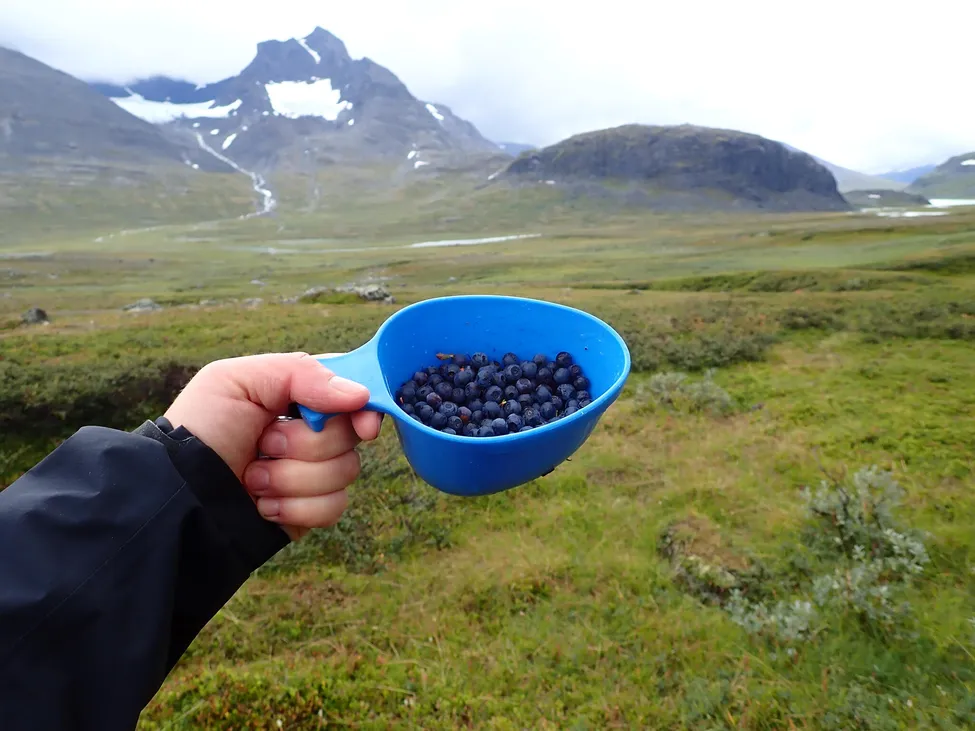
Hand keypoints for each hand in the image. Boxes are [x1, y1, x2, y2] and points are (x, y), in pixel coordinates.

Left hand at [163, 352, 381, 540]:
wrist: (177, 496)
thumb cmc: (201, 429)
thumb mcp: (237, 380)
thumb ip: (301, 373)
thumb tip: (361, 395)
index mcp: (296, 395)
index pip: (353, 391)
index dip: (363, 406)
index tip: (362, 423)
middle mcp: (310, 432)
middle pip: (350, 434)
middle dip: (304, 444)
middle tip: (263, 444)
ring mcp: (312, 472)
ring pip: (345, 472)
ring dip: (292, 477)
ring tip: (252, 478)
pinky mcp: (309, 510)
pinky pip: (334, 507)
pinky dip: (296, 507)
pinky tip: (263, 505)